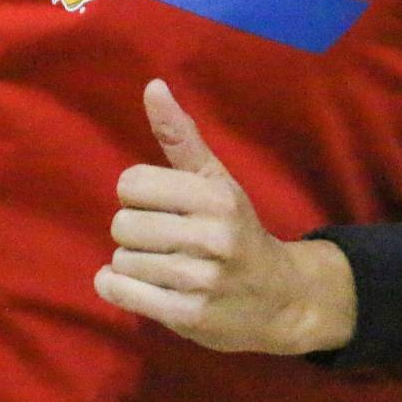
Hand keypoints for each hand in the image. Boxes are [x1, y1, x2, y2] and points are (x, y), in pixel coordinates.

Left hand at [94, 79, 314, 355]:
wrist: (282, 300)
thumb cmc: (239, 231)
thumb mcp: (217, 181)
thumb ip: (180, 136)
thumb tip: (152, 86)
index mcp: (216, 197)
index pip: (131, 183)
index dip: (139, 195)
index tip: (162, 207)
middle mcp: (211, 237)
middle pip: (123, 224)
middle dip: (136, 232)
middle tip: (165, 241)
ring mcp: (200, 280)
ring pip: (121, 260)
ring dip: (134, 264)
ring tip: (165, 266)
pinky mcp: (188, 316)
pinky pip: (121, 292)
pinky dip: (118, 287)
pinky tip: (140, 284)